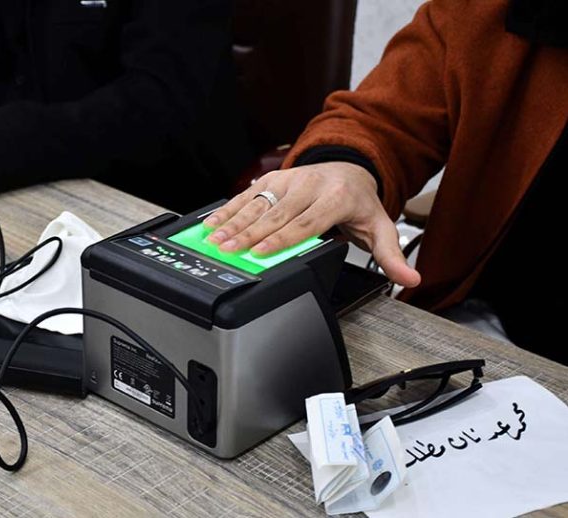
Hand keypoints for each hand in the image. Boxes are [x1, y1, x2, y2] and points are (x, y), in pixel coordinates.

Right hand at [204, 162, 420, 287]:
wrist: (350, 166)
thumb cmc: (359, 202)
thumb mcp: (380, 227)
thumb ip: (391, 256)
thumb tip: (409, 278)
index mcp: (335, 198)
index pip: (305, 222)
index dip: (282, 238)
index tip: (261, 251)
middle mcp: (310, 185)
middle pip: (276, 214)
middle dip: (249, 233)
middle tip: (228, 249)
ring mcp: (289, 180)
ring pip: (258, 203)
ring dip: (233, 222)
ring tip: (214, 239)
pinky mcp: (273, 178)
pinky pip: (248, 194)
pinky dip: (228, 209)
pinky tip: (212, 223)